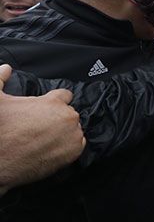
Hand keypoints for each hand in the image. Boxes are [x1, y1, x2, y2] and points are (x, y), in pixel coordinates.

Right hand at [0, 65, 84, 193]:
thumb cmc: (0, 129)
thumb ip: (1, 79)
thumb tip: (6, 68)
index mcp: (53, 102)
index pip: (65, 95)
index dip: (56, 100)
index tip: (49, 107)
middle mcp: (67, 117)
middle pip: (69, 114)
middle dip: (58, 118)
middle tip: (41, 126)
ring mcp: (73, 135)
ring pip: (74, 129)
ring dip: (64, 132)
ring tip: (45, 138)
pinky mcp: (74, 152)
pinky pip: (78, 145)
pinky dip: (68, 146)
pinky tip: (53, 147)